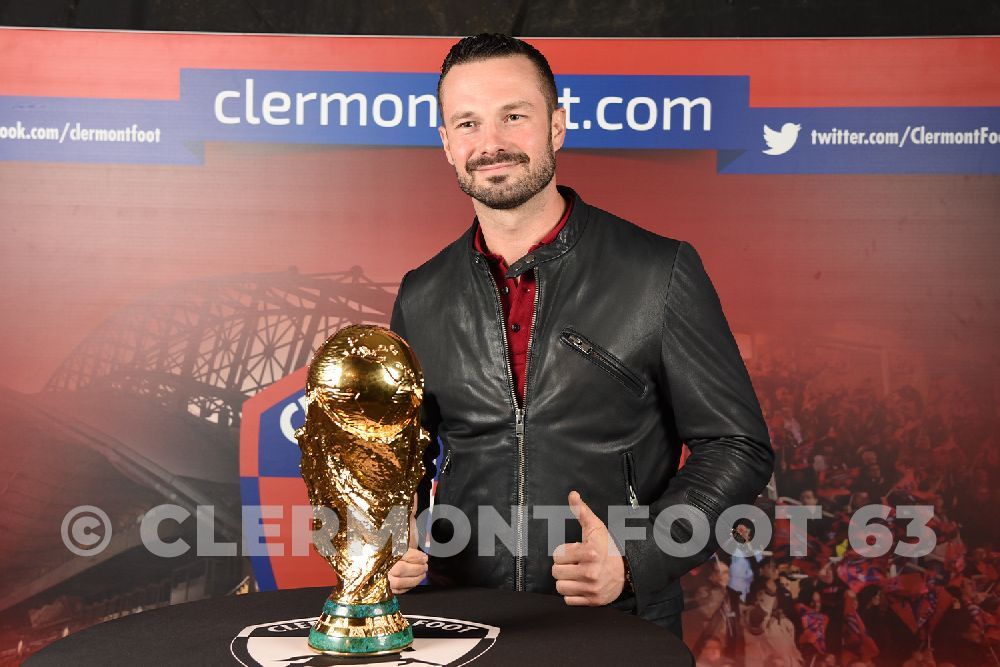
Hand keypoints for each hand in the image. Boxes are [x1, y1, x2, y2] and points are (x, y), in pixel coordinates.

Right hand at [388, 495, 426, 594]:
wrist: (365, 546)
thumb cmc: (387, 533)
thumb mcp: (398, 522)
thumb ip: (407, 510)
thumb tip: (415, 495)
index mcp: (382, 547)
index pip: (400, 555)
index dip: (415, 557)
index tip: (424, 556)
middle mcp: (378, 563)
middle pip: (400, 570)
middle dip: (416, 568)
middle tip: (425, 564)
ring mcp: (379, 576)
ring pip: (398, 583)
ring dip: (414, 579)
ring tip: (423, 572)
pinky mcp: (380, 587)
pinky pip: (395, 591)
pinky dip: (408, 588)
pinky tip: (415, 581)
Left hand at [551, 490, 625, 605]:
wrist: (626, 571)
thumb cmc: (607, 547)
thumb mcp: (596, 527)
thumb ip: (582, 511)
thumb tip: (573, 494)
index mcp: (590, 552)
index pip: (557, 555)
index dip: (564, 552)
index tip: (575, 551)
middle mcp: (591, 572)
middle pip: (556, 572)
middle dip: (563, 566)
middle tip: (574, 563)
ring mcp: (592, 588)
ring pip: (560, 587)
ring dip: (566, 581)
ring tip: (575, 574)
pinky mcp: (592, 601)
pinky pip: (568, 600)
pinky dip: (572, 594)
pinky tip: (580, 585)